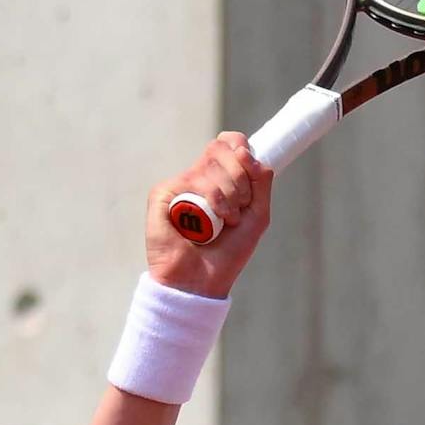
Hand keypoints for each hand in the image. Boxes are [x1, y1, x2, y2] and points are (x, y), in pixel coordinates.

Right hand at [146, 134, 275, 297]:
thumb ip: (261, 184)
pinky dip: (211, 201)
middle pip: (222, 149)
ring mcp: (180, 184)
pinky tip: (207, 223)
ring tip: (224, 223)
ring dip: (230, 197)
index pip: (229, 143)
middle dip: (241, 180)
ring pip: (212, 165)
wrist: (203, 281)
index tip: (252, 169)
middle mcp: (197, 177)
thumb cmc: (228, 253)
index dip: (242, 149)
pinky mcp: (163, 194)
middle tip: (238, 210)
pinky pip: (194, 181)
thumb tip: (252, 154)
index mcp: (219, 178)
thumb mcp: (257, 217)